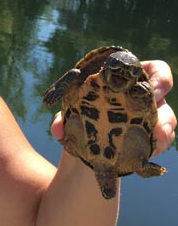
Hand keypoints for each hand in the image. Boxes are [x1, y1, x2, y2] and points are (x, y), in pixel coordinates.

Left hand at [50, 59, 175, 156]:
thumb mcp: (71, 112)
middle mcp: (145, 95)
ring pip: (167, 122)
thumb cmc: (81, 112)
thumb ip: (63, 117)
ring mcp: (151, 115)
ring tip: (154, 143)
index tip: (152, 90)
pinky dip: (154, 148)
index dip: (160, 77)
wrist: (86, 138)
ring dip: (163, 133)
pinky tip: (147, 154)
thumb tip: (58, 129)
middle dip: (164, 113)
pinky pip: (160, 141)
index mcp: (129, 78)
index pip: (156, 70)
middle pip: (165, 100)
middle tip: (156, 127)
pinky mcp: (150, 136)